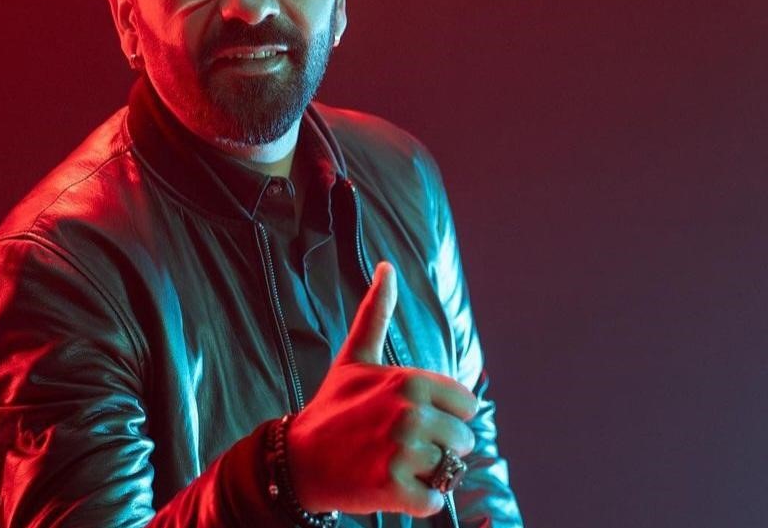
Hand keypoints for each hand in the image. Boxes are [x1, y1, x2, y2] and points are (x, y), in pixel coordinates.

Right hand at [286, 262, 477, 516]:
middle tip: (398, 445)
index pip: (467, 405)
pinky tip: (390, 485)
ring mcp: (402, 451)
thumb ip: (375, 313)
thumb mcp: (354, 357)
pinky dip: (417, 500)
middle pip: (464, 440)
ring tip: (393, 463)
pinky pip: (434, 500)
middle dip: (438, 447)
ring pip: (450, 471)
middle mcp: (409, 413)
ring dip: (426, 474)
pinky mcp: (394, 487)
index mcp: (409, 381)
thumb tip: (387, 267)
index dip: (444, 415)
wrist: (299, 460)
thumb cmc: (333, 408)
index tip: (411, 418)